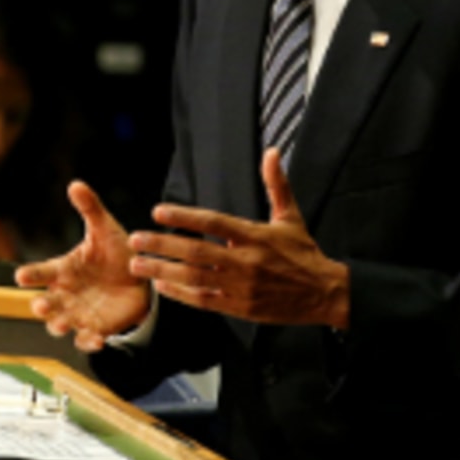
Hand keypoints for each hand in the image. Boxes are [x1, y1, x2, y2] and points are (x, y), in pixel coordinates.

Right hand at [15, 181, 151, 351]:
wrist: (141, 278)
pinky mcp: (96, 328)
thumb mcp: (105, 229)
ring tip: (62, 325)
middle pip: (46, 303)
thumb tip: (76, 184)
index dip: (30, 275)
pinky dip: (88, 342)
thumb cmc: (115, 253)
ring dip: (59, 326)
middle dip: (41, 306)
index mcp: (63, 270)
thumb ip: (90, 209)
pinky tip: (96, 341)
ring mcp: (79, 313)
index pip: (41, 272)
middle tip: (40, 305)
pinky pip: (87, 339)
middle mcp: (66, 294)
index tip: (20, 276)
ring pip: (61, 324)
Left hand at [130, 149, 349, 328]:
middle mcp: (246, 261)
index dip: (184, 217)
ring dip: (163, 271)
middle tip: (136, 239)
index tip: (158, 211)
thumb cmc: (304, 253)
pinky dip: (181, 294)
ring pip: (195, 278)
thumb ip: (276, 184)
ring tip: (138, 265)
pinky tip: (162, 286)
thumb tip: (272, 152)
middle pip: (197, 252)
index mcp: (255, 236)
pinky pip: (204, 300)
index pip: (213, 222)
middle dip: (163, 245)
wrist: (323, 294)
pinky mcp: (240, 307)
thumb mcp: (290, 217)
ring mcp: (241, 287)